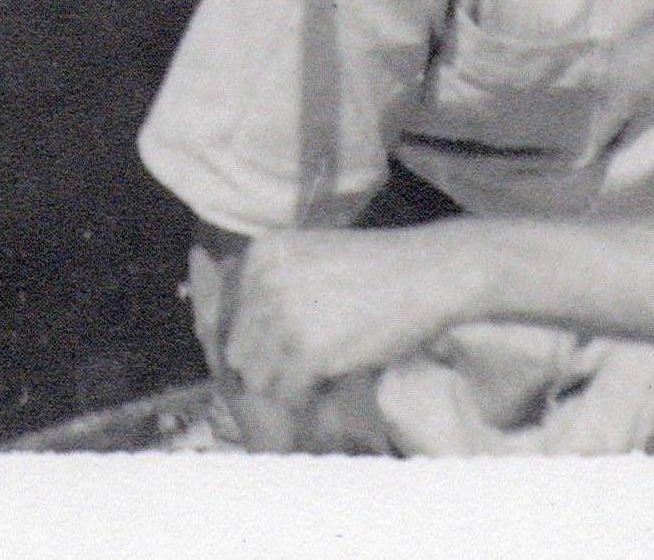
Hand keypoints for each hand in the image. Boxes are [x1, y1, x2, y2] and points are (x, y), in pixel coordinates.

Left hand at [212, 220, 491, 405]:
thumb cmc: (375, 268)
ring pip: (257, 378)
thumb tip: (234, 334)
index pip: (228, 316)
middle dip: (267, 364)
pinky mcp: (309, 352)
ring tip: (314, 374)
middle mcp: (265, 283)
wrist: (425, 274)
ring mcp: (285, 318)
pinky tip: (327, 382)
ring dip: (284, 383)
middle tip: (299, 366)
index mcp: (262, 255)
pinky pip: (287, 394)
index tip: (277, 351)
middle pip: (238, 351)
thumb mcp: (310, 256)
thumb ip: (272, 283)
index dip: (253, 340)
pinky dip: (305, 397)